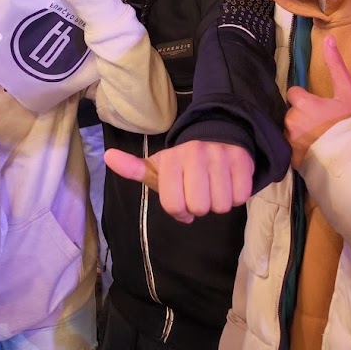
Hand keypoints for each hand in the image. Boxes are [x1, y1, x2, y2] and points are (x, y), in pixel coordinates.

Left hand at [105, 141, 253, 223]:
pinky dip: (237, 195)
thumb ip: (134, 168)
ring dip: (219, 202)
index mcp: (171, 158)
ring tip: (215, 186)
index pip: (174, 205)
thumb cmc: (184, 164)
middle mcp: (195, 153)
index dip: (179, 211)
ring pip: (222, 205)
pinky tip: (229, 182)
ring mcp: (220, 155)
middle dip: (200, 207)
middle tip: (200, 192)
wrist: (218, 138)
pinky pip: (241, 196)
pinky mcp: (243, 159)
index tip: (182, 199)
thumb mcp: (159, 167)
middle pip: (199, 207)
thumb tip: (107, 156)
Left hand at [284, 36, 350, 167]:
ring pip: (289, 131)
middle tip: (322, 123)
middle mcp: (291, 121)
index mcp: (302, 103)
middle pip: (291, 112)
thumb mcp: (348, 91)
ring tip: (319, 138)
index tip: (318, 106)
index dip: (305, 98)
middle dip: (302, 116)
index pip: (293, 93)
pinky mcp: (292, 159)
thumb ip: (335, 64)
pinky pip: (290, 149)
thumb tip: (328, 38)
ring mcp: (290, 141)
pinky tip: (314, 151)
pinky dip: (299, 149)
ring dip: (299, 132)